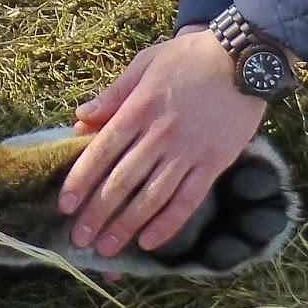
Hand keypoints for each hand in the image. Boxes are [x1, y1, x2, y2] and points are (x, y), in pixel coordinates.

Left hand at [59, 30, 267, 257]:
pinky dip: (168, 224)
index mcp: (140, 107)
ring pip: (152, 196)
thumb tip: (79, 117)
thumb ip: (113, 94)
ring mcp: (189, 150)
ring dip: (126, 226)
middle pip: (122, 180)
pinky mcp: (215, 162)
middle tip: (80, 239)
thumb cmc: (188, 58)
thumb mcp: (145, 63)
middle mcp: (161, 133)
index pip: (102, 150)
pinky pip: (188, 199)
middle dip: (97, 213)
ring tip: (107, 249)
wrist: (242, 57)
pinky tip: (148, 242)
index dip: (81, 180)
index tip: (65, 205)